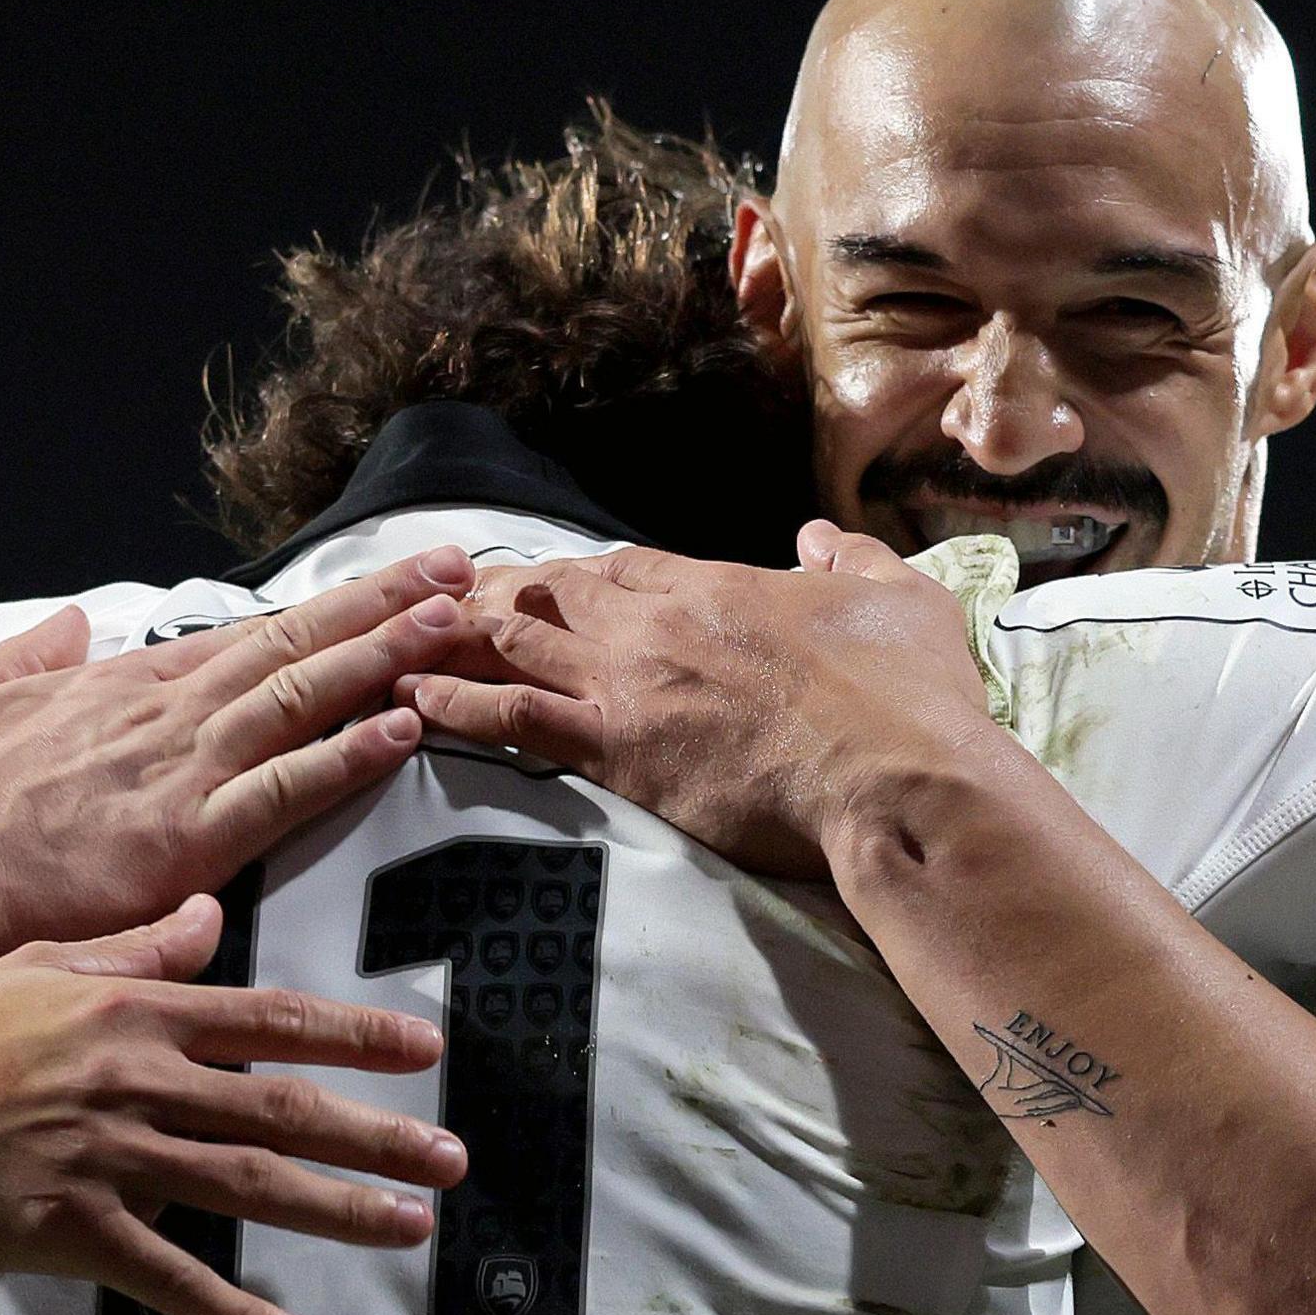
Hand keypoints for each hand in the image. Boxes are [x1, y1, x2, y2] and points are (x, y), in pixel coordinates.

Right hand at [0, 550, 483, 968]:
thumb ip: (29, 656)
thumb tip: (69, 623)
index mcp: (126, 690)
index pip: (248, 638)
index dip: (327, 610)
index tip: (389, 584)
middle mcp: (165, 717)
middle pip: (293, 648)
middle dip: (382, 606)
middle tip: (461, 570)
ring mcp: (179, 773)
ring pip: (302, 700)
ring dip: (385, 656)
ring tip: (455, 622)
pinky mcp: (183, 838)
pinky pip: (282, 791)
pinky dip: (345, 756)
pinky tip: (402, 728)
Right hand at [0, 896, 463, 1314]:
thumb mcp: (37, 969)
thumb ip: (137, 949)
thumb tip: (211, 917)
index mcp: (128, 1010)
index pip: (266, 1017)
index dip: (353, 1035)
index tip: (426, 1049)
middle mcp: (129, 1076)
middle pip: (278, 1106)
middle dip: (378, 1134)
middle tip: (455, 1158)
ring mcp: (101, 1152)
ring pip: (246, 1184)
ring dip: (339, 1212)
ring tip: (412, 1227)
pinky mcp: (68, 1227)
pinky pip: (170, 1278)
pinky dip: (236, 1312)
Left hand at [400, 523, 989, 876]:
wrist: (897, 778)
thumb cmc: (909, 697)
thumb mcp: (899, 598)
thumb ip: (852, 558)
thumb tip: (819, 536)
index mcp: (723, 584)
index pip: (627, 565)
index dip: (586, 574)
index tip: (557, 582)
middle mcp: (660, 624)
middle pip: (557, 592)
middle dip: (504, 592)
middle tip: (452, 601)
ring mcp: (630, 685)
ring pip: (519, 640)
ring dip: (461, 634)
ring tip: (405, 637)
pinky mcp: (616, 752)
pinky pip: (512, 716)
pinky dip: (456, 701)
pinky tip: (410, 696)